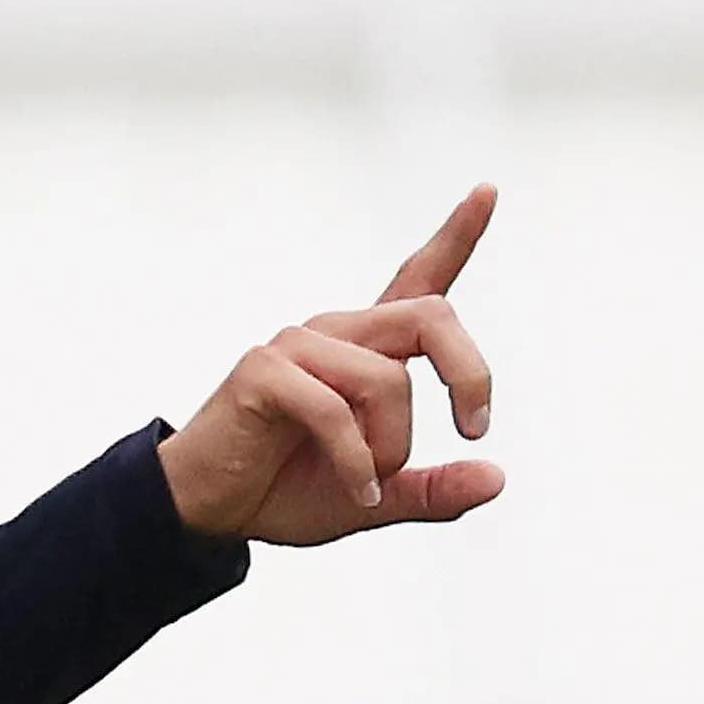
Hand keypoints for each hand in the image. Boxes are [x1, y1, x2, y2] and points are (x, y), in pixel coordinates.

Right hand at [161, 186, 504, 544]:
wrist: (208, 512)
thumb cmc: (281, 490)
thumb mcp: (378, 498)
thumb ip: (433, 490)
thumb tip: (495, 477)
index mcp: (365, 350)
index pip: (416, 280)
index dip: (455, 236)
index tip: (487, 191)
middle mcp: (335, 334)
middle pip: (431, 317)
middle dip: (469, 373)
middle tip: (474, 429)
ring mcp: (297, 346)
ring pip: (389, 379)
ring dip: (392, 445)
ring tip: (368, 483)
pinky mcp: (264, 371)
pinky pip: (336, 411)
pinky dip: (357, 463)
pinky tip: (357, 491)